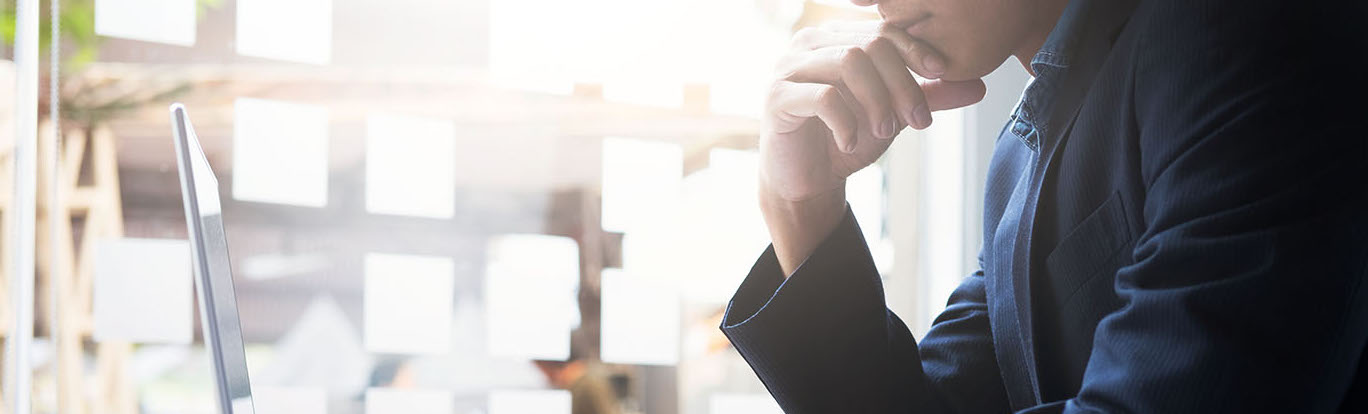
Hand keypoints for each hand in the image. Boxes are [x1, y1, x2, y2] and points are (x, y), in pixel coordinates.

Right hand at [759, 21, 986, 274]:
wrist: (805, 182)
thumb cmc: (845, 140)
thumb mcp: (893, 115)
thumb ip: (928, 97)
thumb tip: (979, 86)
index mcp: (834, 39)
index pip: (882, 30)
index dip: (915, 49)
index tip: (941, 73)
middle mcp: (808, 45)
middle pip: (868, 45)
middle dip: (901, 83)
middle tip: (919, 120)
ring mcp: (788, 69)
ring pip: (848, 64)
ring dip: (878, 100)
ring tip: (887, 131)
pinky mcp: (778, 99)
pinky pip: (822, 97)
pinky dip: (846, 121)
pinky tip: (850, 142)